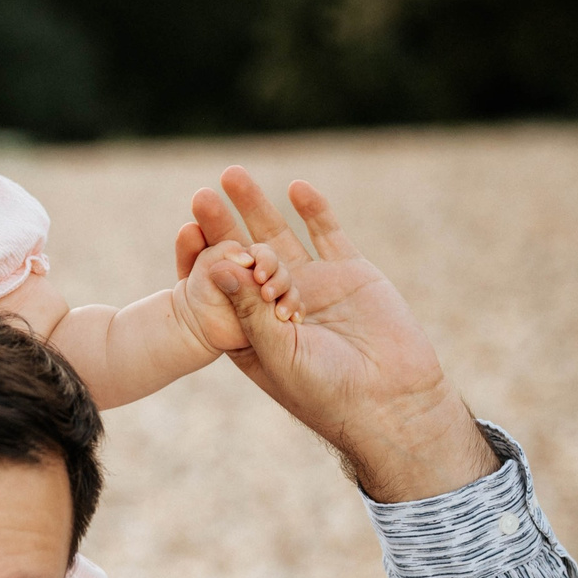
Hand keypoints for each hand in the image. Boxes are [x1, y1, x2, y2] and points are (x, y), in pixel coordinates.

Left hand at [186, 168, 496, 502]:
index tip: (186, 232)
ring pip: (279, 238)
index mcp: (252, 331)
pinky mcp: (350, 273)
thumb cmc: (327, 392)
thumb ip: (250, 312)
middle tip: (200, 196)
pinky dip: (313, 211)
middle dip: (223, 226)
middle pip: (243, 257)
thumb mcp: (281, 354)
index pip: (219, 288)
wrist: (392, 402)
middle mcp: (276, 305)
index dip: (203, 260)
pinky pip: (327, 234)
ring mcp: (313, 285)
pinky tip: (295, 188)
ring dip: (258, 208)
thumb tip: (219, 268)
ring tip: (232, 176)